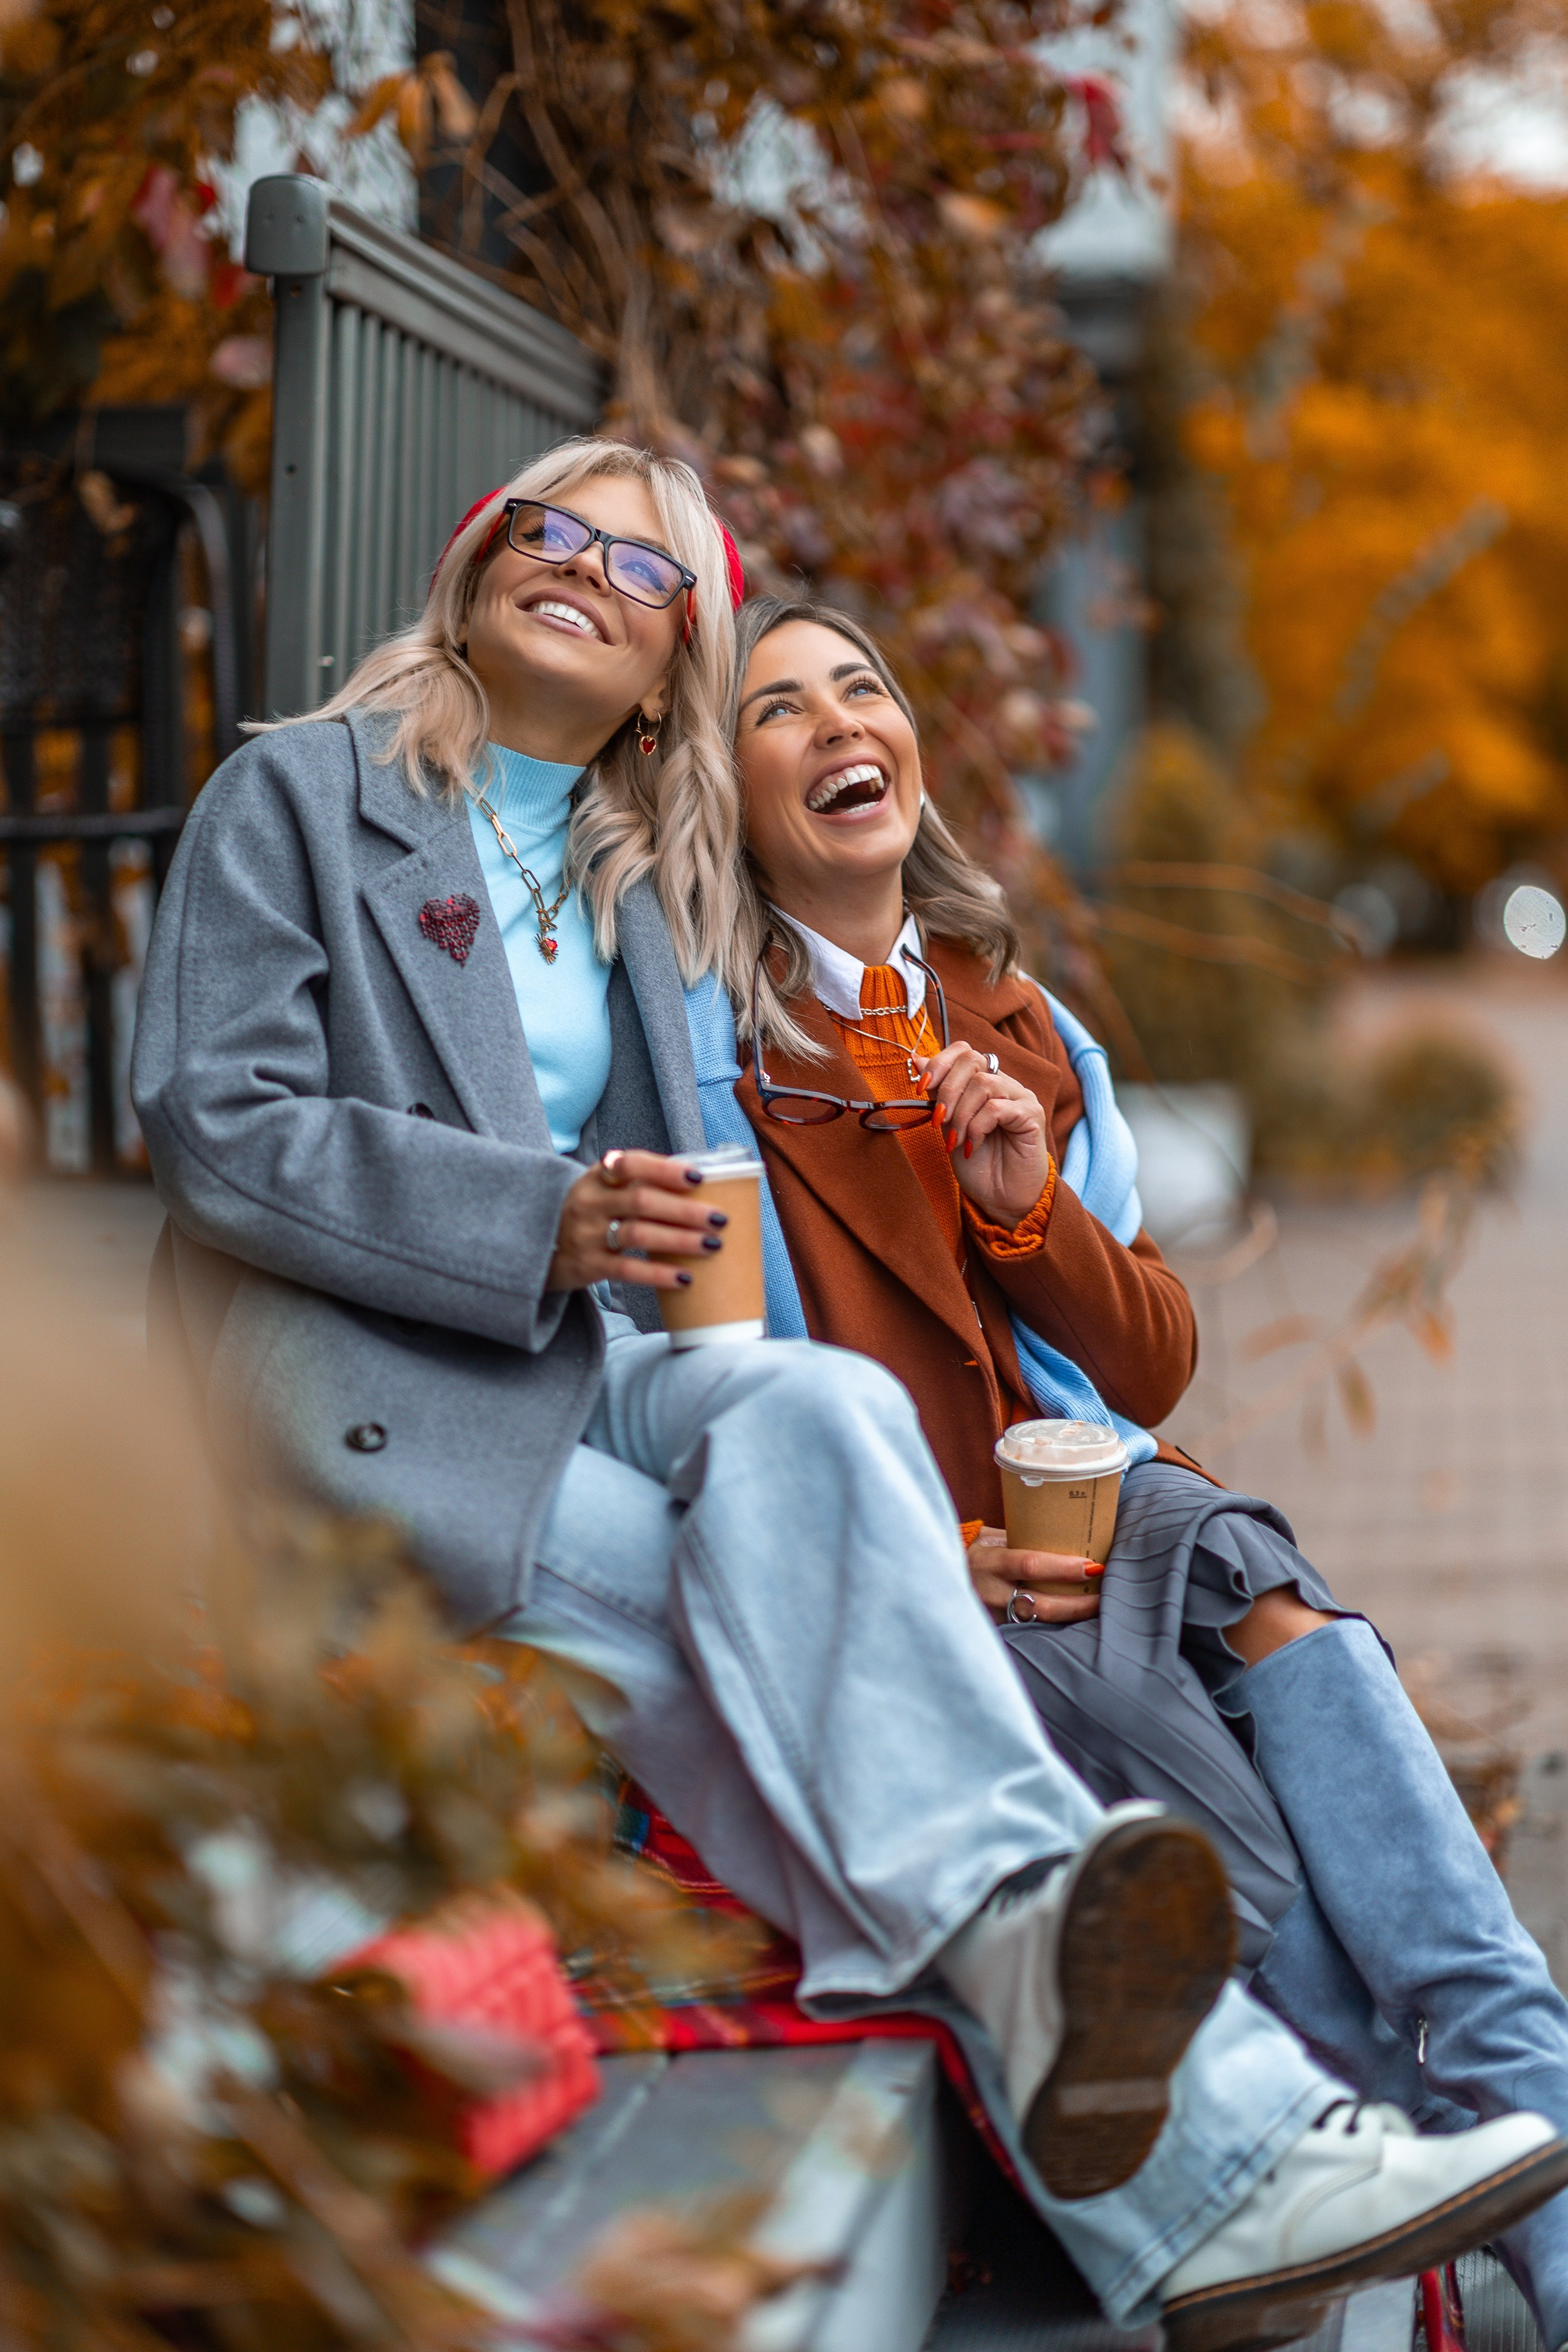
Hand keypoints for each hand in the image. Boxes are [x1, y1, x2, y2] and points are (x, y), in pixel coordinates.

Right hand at [548, 1149, 725, 1293]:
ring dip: (680, 1240)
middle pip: (642, 1201)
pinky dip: (659, 1275)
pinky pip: (628, 1271)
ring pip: (638, 1235)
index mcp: (598, 1177)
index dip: (664, 1169)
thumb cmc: (590, 1214)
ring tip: (712, 1245)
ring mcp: (586, 1235)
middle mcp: (590, 1203)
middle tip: (720, 1218)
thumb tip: (701, 1186)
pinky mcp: (588, 1266)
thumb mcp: (603, 1190)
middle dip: (685, 1210)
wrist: (539, 1247)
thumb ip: (639, 1184)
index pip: (629, 1164)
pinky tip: (685, 1278)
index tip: (697, 1178)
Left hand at [915, 1044, 1050, 1228]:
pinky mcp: (1032, 1114)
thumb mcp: (949, 1125)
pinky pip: (997, 1108)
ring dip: (961, 1114)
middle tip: (938, 1120)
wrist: (1002, 1199)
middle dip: (947, 1089)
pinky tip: (972, 1147)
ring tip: (956, 1140)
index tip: (920, 1088)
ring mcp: (1021, 1097)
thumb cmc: (978, 1164)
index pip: (964, 1051)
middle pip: (973, 1060)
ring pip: (983, 1084)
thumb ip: (938, 1093)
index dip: (940, 1063)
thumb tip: (917, 1058)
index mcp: (985, 1082)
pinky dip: (977, 1127)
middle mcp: (1005, 1084)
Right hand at [967, 1527, 1101, 1624]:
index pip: (1029, 1564)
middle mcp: (989, 1592)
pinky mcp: (996, 1632)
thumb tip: (1068, 1535)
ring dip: (1069, 1618)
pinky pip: (1029, 1632)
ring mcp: (992, 1617)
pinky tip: (1073, 1622)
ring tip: (1096, 1609)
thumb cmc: (974, 1552)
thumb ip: (1021, 1540)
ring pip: (1038, 1624)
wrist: (937, 1578)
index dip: (1062, 1568)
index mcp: (988, 1562)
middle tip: (1103, 1597)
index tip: (1091, 1566)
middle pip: (1040, 1604)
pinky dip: (1053, 1628)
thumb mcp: (991, 1539)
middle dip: (1076, 1603)